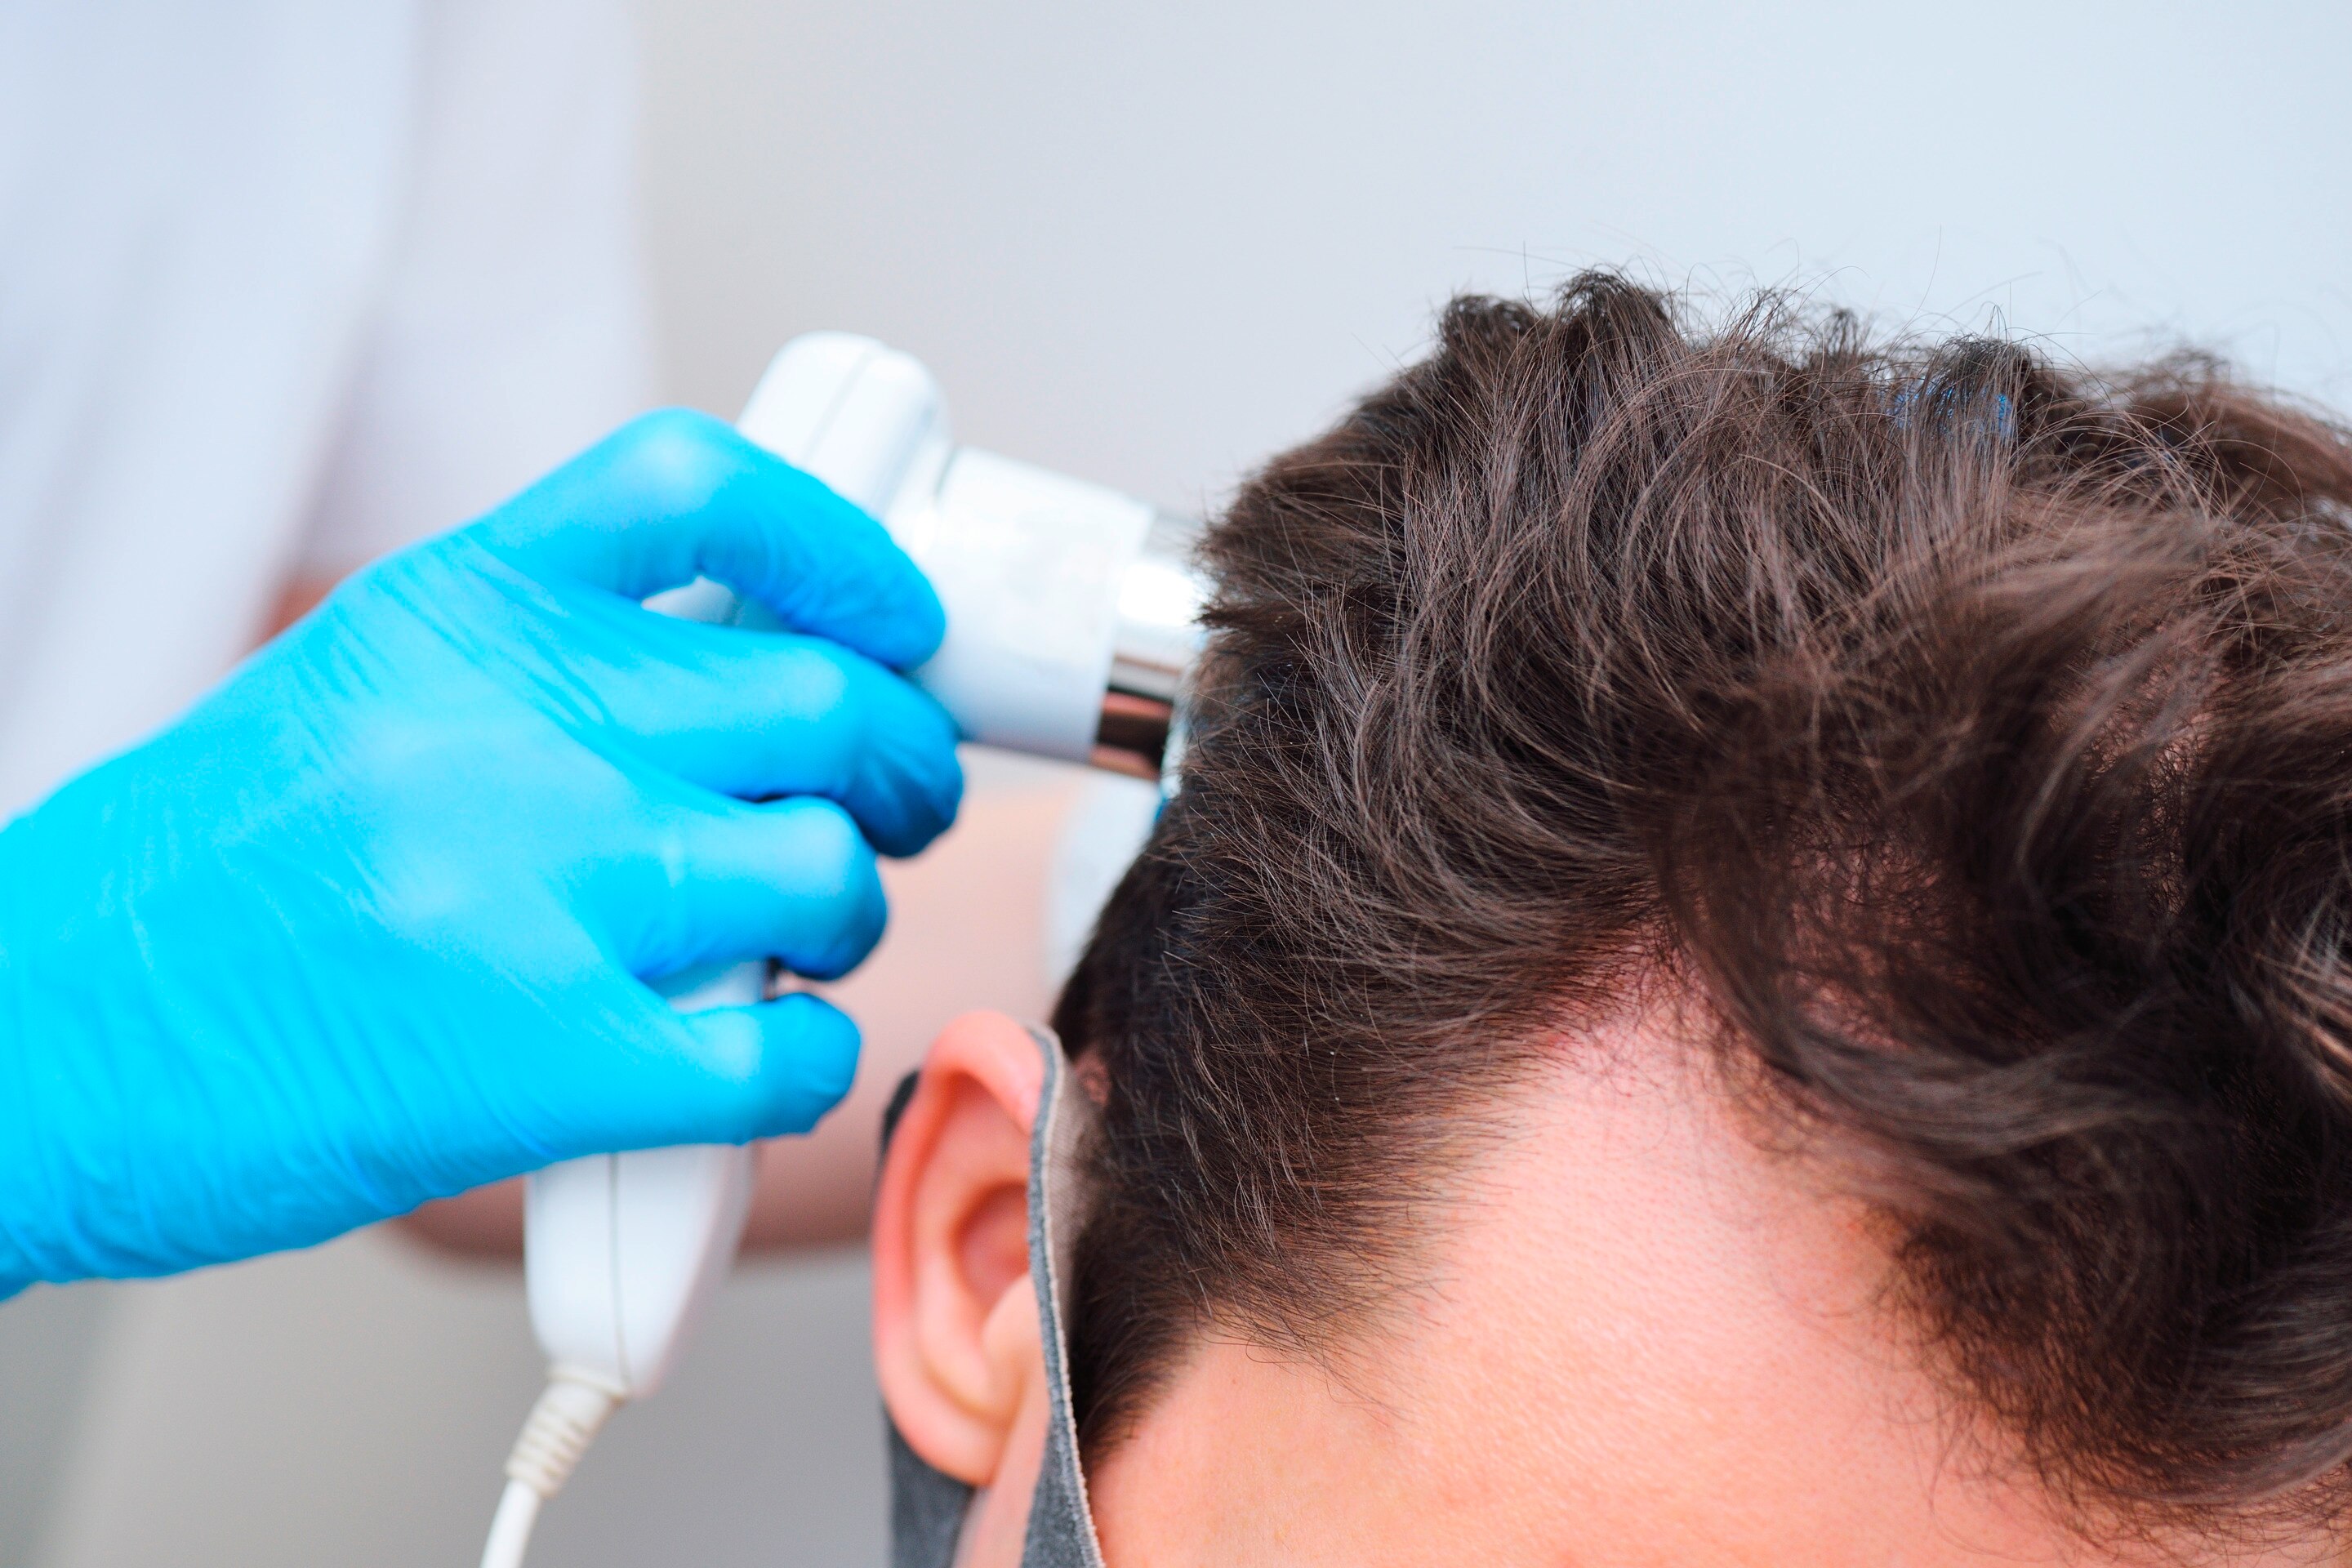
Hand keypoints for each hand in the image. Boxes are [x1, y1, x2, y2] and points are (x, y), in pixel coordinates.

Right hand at [0, 410, 962, 1289]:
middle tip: (896, 806)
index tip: (896, 617)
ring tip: (801, 943)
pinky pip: (780, 1051)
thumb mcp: (359, 690)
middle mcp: (506, 722)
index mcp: (454, 608)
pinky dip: (811, 1062)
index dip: (844, 544)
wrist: (30, 1043)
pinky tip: (766, 1060)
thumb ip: (539, 666)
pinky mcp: (541, 1057)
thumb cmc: (196, 880)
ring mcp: (529, 886)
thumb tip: (743, 668)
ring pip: (828, 868)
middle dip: (904, 763)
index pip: (701, 489)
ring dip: (851, 913)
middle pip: (822, 695)